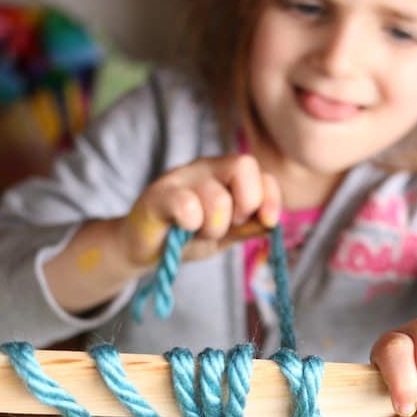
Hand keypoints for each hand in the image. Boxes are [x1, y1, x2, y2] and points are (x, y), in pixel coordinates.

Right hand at [116, 154, 280, 267]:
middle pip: (244, 166)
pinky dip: (191, 223)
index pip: (261, 173)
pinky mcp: (158, 195)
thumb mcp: (225, 235)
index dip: (271, 197)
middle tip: (225, 226)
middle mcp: (206, 169)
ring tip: (196, 232)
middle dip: (244, 206)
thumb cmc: (186, 237)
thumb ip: (248, 227)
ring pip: (218, 197)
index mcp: (226, 175)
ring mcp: (181, 178)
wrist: (144, 250)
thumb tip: (273, 222)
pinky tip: (181, 228)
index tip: (268, 221)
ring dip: (213, 227)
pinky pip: (187, 205)